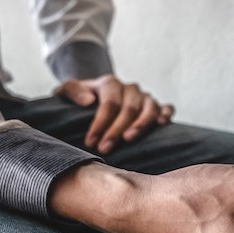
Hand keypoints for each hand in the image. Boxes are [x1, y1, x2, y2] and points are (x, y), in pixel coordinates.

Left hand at [55, 74, 173, 153]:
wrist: (96, 96)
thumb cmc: (81, 99)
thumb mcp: (66, 91)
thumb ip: (72, 90)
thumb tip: (88, 101)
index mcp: (110, 83)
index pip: (109, 103)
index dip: (100, 123)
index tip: (91, 142)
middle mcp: (130, 88)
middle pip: (128, 109)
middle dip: (116, 130)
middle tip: (104, 149)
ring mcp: (145, 97)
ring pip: (149, 109)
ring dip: (140, 125)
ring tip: (129, 140)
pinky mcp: (157, 106)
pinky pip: (167, 108)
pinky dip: (166, 115)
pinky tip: (161, 125)